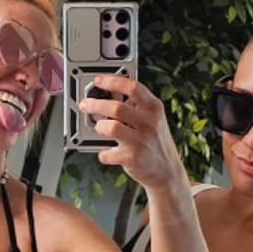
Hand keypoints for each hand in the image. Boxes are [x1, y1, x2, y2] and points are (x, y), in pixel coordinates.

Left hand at [79, 75, 185, 190]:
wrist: (167, 171)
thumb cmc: (155, 143)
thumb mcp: (152, 119)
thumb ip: (135, 107)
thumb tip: (109, 94)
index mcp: (154, 108)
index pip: (133, 87)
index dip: (112, 81)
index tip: (98, 80)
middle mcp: (149, 123)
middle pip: (116, 107)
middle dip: (95, 104)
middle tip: (85, 105)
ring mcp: (141, 141)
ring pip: (111, 128)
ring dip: (100, 127)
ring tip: (100, 129)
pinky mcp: (132, 159)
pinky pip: (107, 153)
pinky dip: (103, 154)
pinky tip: (107, 153)